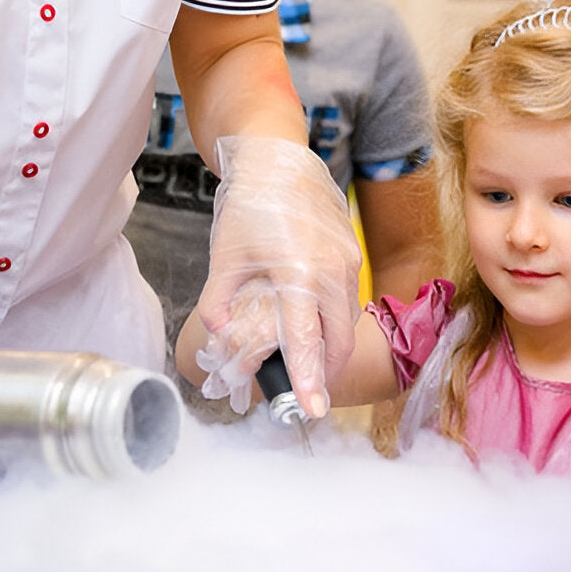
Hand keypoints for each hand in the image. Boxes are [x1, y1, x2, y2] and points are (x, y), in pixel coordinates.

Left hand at [196, 136, 361, 417]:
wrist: (281, 162)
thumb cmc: (251, 206)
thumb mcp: (225, 257)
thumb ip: (218, 303)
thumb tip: (221, 337)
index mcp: (299, 273)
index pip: (305, 340)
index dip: (309, 379)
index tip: (312, 410)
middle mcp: (332, 271)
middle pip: (339, 341)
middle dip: (327, 373)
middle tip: (309, 396)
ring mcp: (348, 262)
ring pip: (347, 323)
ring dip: (331, 349)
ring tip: (309, 365)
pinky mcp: (352, 254)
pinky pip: (348, 301)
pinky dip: (334, 322)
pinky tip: (314, 326)